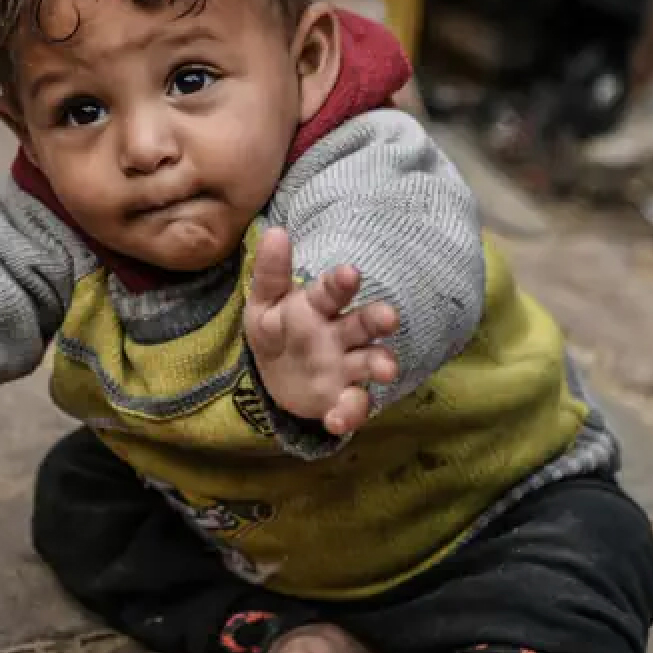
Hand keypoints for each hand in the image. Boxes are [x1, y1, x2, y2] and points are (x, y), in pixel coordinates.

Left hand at [244, 227, 399, 436]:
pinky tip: (336, 420)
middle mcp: (340, 334)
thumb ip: (270, 273)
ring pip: (370, 361)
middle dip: (376, 319)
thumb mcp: (264, 304)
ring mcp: (346, 366)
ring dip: (381, 364)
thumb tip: (275, 232)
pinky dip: (349, 413)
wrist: (276, 377)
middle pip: (363, 323)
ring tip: (386, 370)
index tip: (350, 272)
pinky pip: (353, 405)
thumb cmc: (276, 329)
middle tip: (389, 317)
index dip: (341, 282)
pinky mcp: (343, 398)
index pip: (332, 291)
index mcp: (318, 307)